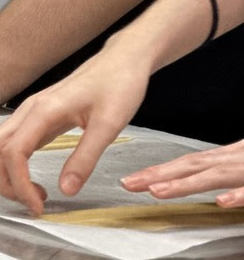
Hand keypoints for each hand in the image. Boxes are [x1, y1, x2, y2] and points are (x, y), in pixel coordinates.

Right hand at [0, 45, 150, 214]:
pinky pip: (10, 143)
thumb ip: (85, 157)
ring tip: (36, 195)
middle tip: (33, 204)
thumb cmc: (117, 87)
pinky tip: (36, 179)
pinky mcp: (35, 117)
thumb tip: (65, 191)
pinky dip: (13, 166)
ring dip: (5, 174)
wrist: (120, 61)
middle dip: (3, 181)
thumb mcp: (109, 125)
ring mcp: (29, 112)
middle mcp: (28, 110)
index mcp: (42, 110)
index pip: (13, 152)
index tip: (40, 208)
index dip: (20, 184)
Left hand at [122, 139, 243, 207]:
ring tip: (156, 191)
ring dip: (184, 183)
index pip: (186, 164)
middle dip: (157, 175)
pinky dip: (237, 194)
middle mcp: (232, 160)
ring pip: (214, 176)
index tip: (131, 179)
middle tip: (127, 184)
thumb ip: (223, 173)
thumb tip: (203, 182)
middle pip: (190, 166)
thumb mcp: (240, 167)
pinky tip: (221, 201)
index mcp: (226, 158)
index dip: (158, 171)